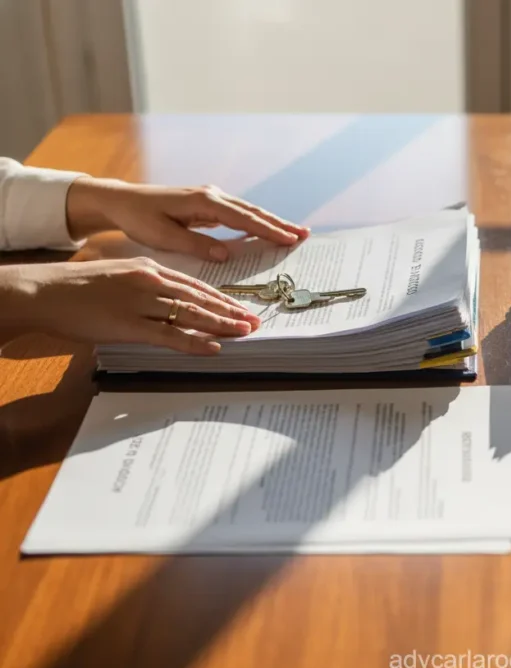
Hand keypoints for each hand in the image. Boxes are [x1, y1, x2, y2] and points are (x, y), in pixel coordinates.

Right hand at [2, 257, 261, 354]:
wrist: (47, 291)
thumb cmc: (79, 286)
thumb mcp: (120, 275)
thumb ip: (147, 284)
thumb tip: (171, 300)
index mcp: (149, 268)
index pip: (195, 284)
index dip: (222, 297)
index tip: (241, 306)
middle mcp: (151, 282)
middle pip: (201, 298)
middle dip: (231, 311)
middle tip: (255, 321)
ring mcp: (143, 303)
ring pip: (192, 315)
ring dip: (222, 325)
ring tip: (246, 332)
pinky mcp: (131, 325)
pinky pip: (171, 336)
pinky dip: (196, 343)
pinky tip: (215, 348)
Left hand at [66, 179, 309, 260]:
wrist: (121, 200)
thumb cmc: (138, 218)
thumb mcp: (163, 236)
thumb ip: (196, 245)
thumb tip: (226, 254)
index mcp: (204, 202)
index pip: (244, 218)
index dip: (269, 230)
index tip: (290, 239)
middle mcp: (211, 195)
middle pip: (253, 211)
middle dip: (280, 224)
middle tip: (304, 235)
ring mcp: (210, 198)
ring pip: (248, 211)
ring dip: (271, 222)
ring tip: (294, 233)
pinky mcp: (207, 204)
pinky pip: (238, 214)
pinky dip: (256, 221)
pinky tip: (267, 229)